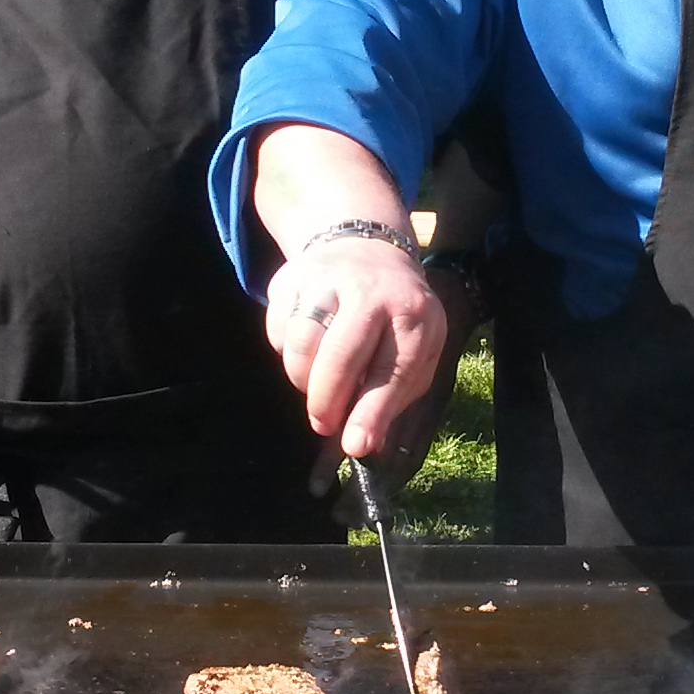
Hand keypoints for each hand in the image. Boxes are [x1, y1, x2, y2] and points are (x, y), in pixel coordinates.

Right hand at [267, 237, 446, 460]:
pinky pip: (277, 331)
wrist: (365, 248)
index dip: (371, 412)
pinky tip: (307, 346)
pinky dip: (286, 351)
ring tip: (318, 382)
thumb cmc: (395, 317)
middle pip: (339, 357)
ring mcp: (326, 280)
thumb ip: (395, 398)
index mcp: (413, 314)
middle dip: (327, 402)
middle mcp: (370, 291)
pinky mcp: (291, 278)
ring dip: (303, 379)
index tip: (355, 445)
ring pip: (301, 346)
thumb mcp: (415, 352)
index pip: (393, 370)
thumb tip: (363, 444)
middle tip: (325, 424)